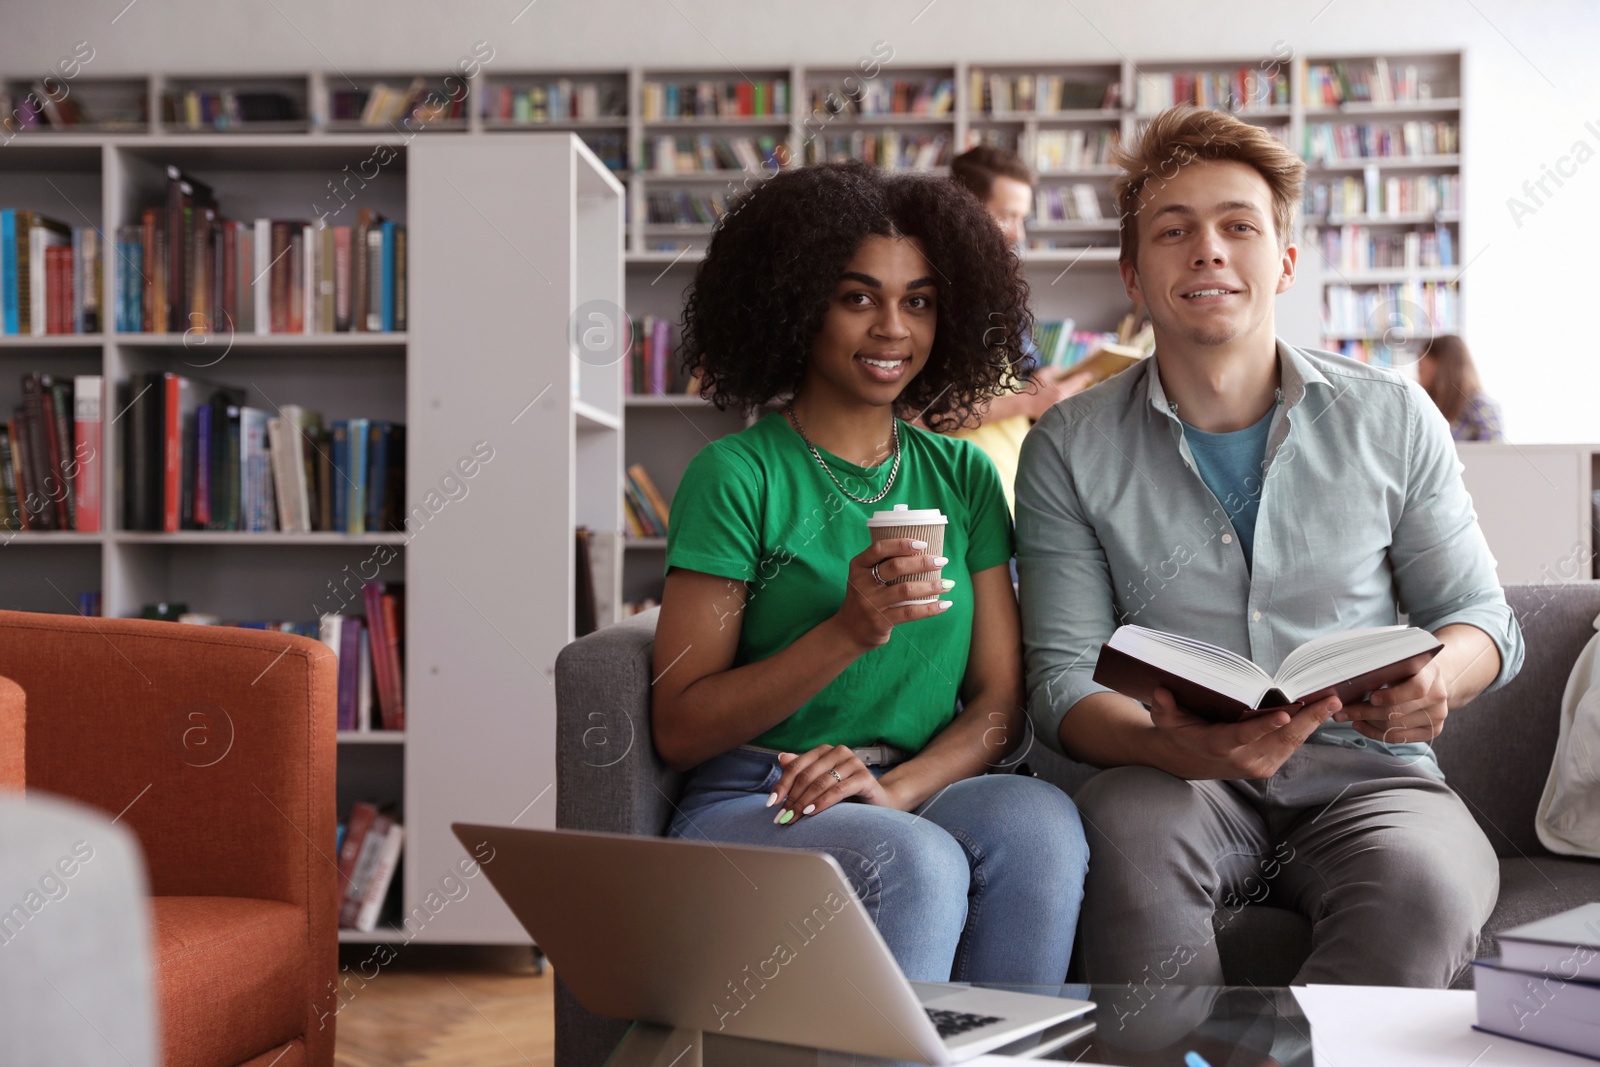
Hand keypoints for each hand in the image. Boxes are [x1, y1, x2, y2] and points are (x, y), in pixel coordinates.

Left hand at [767, 745, 900, 824]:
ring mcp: (853, 762)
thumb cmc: (845, 793)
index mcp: (824, 751)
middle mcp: (838, 752)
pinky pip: (838, 790)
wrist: (876, 802)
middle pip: (806, 776)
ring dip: (804, 802)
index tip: (771, 804)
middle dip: (792, 798)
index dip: (782, 785)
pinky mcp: (864, 777)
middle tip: (782, 817)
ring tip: (793, 818)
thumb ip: (802, 771)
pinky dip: (822, 802)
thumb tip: (781, 757)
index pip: (796, 766)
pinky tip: (811, 812)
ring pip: (820, 783)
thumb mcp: (820, 783)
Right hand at [832, 537, 952, 650]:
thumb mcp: (864, 578)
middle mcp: (862, 583)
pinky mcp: (880, 621)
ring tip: (948, 583)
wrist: (849, 631)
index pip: (879, 549)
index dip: (901, 544)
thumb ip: (883, 565)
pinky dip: (930, 608)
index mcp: (858, 567)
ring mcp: (871, 603)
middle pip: (896, 567)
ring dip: (931, 586)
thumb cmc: (865, 598)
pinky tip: (944, 604)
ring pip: (906, 590)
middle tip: (942, 561)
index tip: (923, 544)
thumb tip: (923, 553)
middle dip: (922, 562)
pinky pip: (910, 612)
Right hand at [1024, 370, 1093, 418]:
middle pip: (1080, 393)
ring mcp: (1062, 409)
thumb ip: (1053, 369)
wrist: (1025, 404)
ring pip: (1075, 401)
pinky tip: (1072, 401)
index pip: (1077, 382)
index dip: (1084, 377)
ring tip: (1080, 391)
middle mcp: (1063, 400)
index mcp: (1060, 389)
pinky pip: (1070, 408)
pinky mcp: (1060, 415)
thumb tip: (1061, 368)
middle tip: (1086, 382)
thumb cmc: (1033, 388)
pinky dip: (1072, 404)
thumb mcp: (1042, 375)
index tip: (1089, 375)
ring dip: (1078, 396)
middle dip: (1082, 387)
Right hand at [1149, 686, 1341, 779]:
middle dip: (1309, 719)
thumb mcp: (1166, 720)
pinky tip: (1320, 713)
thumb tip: (1161, 691)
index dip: (1265, 725)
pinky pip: (1291, 746)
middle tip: (1330, 700)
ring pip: (1291, 743)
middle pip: (1281, 739)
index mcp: (1219, 745)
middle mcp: (1243, 759)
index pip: (1245, 735)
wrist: (1186, 763)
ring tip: (1332, 702)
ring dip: (1313, 723)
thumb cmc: (1178, 734)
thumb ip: (1164, 707)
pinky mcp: (1268, 766)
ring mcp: (1258, 765)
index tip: (1286, 714)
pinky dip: (1307, 730)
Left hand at [1333, 659, 1449, 742]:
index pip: (1417, 689)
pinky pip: (1400, 738)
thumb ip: (1382, 667)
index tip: (1371, 697)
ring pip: (1395, 727)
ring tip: (1347, 717)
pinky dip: (1375, 733)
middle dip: (1365, 712)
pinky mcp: (1433, 730)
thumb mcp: (1398, 659)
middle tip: (1341, 711)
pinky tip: (1360, 725)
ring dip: (1367, 723)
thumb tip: (1350, 680)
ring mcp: (1438, 715)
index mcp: (1431, 672)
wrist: (1432, 678)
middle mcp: (1438, 696)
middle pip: (1399, 712)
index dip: (1393, 696)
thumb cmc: (1406, 666)